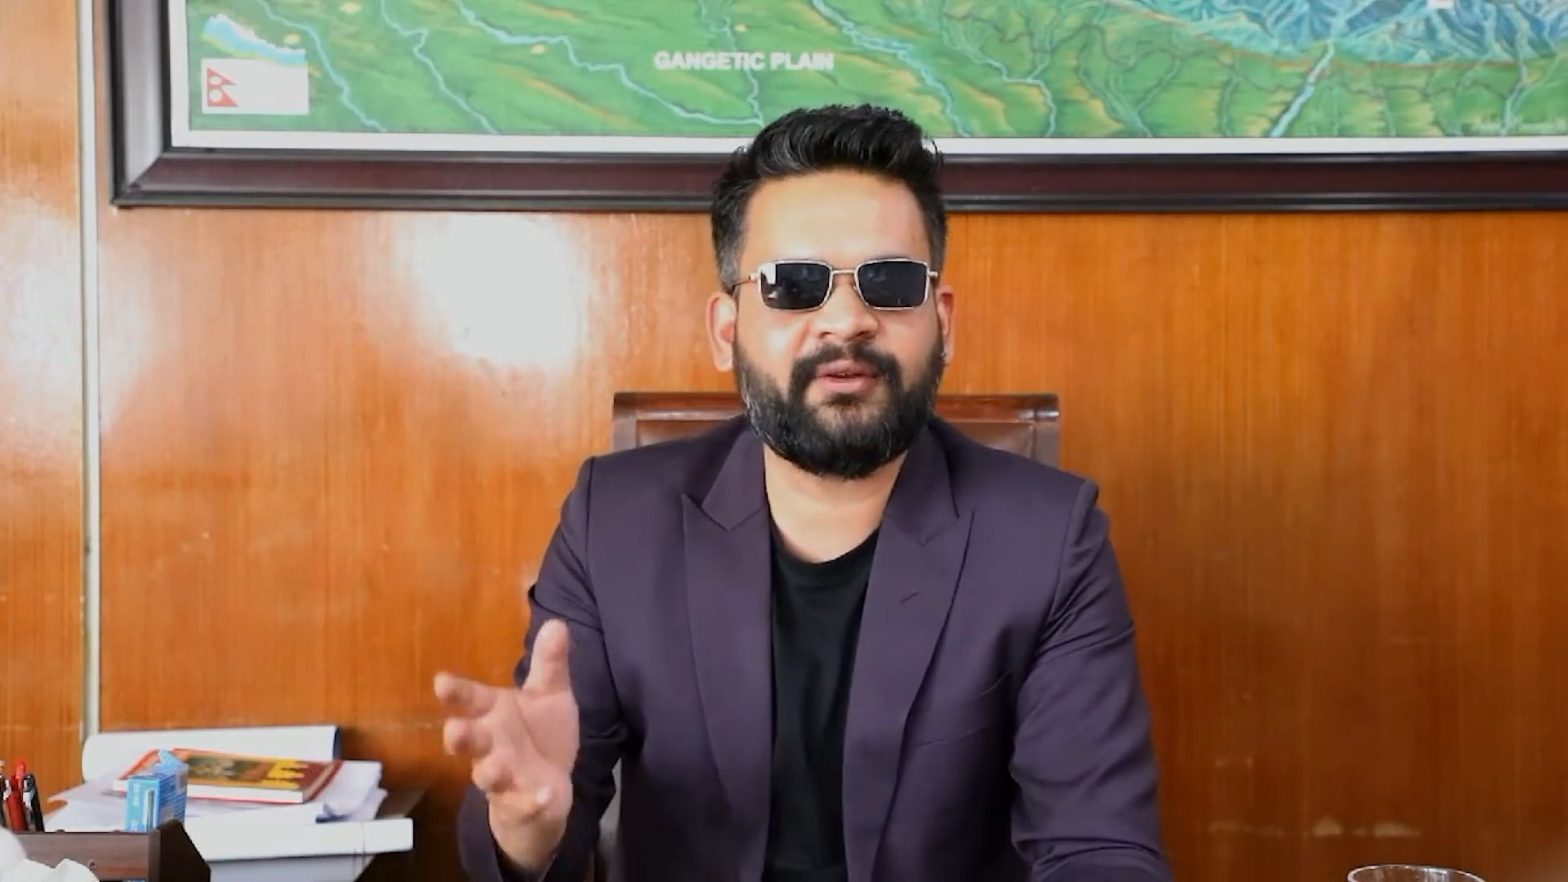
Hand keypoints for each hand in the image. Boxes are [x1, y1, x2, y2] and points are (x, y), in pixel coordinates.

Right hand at [436, 619, 579, 870]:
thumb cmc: (538, 734)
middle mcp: (491, 744)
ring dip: (491, 771)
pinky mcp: (521, 803)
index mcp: (494, 713)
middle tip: (453, 731)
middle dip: (460, 736)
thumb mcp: (549, 696)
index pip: (471, 699)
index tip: (441, 682)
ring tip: (497, 767)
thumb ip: (550, 664)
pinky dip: (533, 801)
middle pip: (470, 739)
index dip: (456, 692)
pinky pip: (524, 804)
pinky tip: (545, 794)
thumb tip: (558, 623)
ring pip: (489, 775)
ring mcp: (503, 776)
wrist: (547, 788)